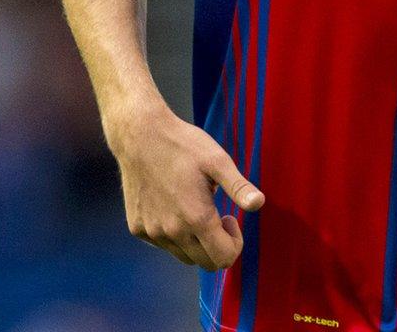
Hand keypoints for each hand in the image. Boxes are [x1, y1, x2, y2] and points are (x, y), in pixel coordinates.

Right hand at [104, 100, 264, 269]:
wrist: (139, 135)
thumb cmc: (182, 145)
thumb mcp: (217, 160)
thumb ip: (239, 187)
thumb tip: (259, 204)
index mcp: (196, 218)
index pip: (224, 259)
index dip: (235, 242)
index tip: (229, 217)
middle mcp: (172, 232)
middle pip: (206, 263)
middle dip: (218, 244)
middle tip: (215, 214)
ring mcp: (153, 232)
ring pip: (184, 256)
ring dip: (195, 241)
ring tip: (193, 208)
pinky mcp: (137, 228)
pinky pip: (163, 244)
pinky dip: (173, 233)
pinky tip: (172, 205)